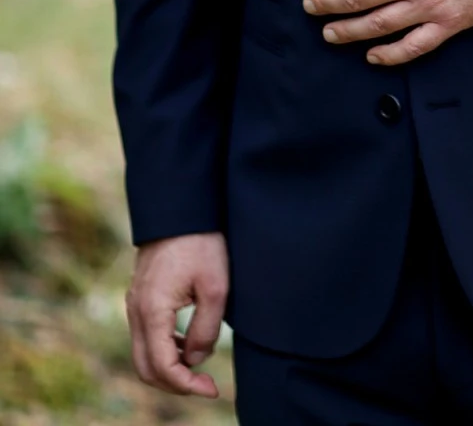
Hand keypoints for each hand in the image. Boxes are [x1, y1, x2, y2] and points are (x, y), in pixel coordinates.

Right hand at [126, 232, 228, 396]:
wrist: (181, 207)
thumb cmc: (201, 242)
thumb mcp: (215, 287)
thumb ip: (206, 330)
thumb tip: (196, 361)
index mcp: (152, 311)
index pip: (162, 367)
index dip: (186, 386)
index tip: (211, 388)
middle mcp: (135, 311)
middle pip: (146, 367)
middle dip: (175, 383)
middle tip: (206, 385)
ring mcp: (133, 303)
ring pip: (143, 353)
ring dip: (169, 367)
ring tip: (200, 368)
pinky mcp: (139, 296)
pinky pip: (145, 336)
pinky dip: (163, 349)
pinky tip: (188, 345)